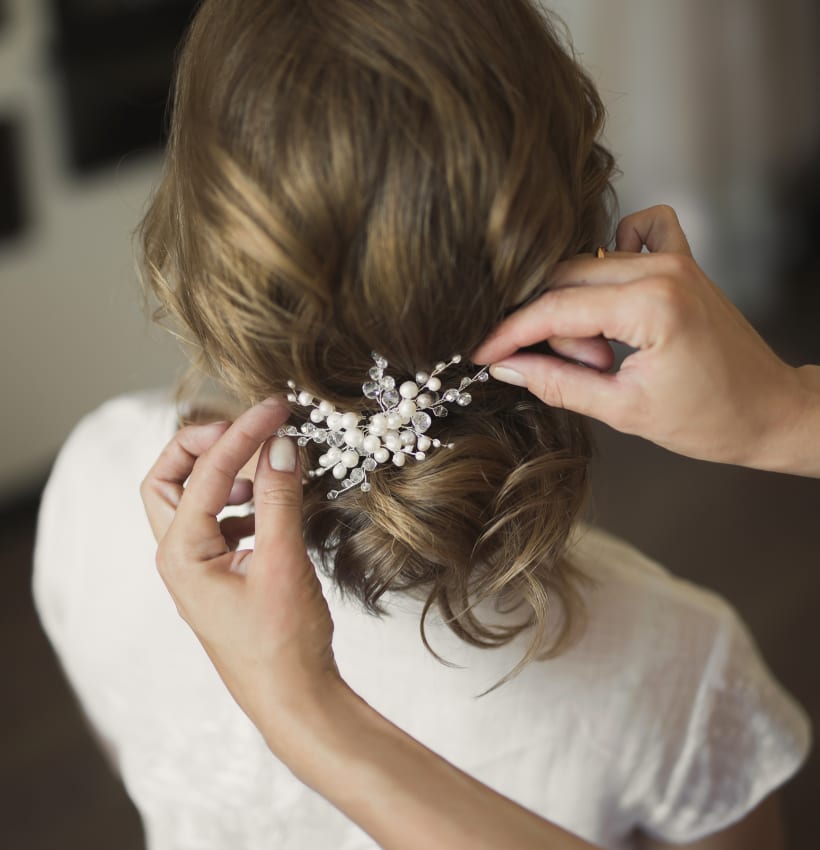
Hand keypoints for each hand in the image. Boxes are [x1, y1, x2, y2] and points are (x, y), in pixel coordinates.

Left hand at [140, 399, 342, 738]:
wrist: (294, 697)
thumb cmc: (282, 642)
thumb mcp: (282, 561)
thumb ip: (279, 498)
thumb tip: (281, 444)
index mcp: (182, 553)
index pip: (207, 472)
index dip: (243, 434)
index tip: (276, 409)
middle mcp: (180, 557)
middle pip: (167, 480)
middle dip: (201, 446)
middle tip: (244, 429)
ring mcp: (198, 568)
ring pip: (190, 501)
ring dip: (221, 474)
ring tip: (264, 467)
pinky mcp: (220, 575)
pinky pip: (218, 523)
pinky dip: (240, 502)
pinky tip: (271, 506)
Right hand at [473, 205, 814, 472]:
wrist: (770, 411)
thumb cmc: (710, 419)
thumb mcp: (624, 411)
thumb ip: (558, 383)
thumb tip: (507, 366)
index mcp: (652, 306)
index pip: (555, 310)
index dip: (510, 333)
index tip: (481, 353)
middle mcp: (662, 269)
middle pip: (564, 282)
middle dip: (550, 331)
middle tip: (575, 370)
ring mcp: (675, 259)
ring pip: (587, 266)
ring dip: (578, 310)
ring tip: (605, 355)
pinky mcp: (683, 261)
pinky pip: (635, 233)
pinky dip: (612, 257)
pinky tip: (615, 300)